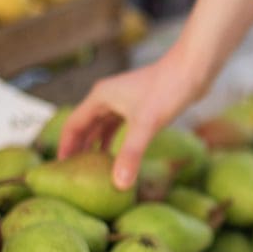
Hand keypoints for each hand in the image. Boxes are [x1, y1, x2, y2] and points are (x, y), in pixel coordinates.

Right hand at [56, 0, 252, 189]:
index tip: (58, 170)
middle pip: (85, 126)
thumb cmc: (169, 89)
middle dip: (79, 149)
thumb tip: (118, 184)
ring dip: (96, 145)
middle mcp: (108, 97)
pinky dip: (114, 140)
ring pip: (102, 126)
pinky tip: (118, 155)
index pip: (73, 126)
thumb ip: (131, 154)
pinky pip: (119, 125)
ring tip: (92, 170)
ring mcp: (123, 99)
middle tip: (72, 175)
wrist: (194, 68)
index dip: (65, 148)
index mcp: (100, 97)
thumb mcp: (147, 125)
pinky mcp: (139, 104)